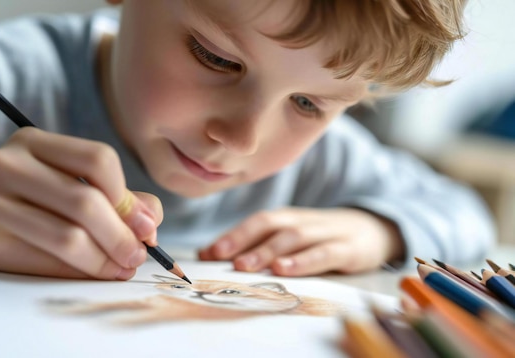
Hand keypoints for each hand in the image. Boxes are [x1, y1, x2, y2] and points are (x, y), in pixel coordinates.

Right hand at [0, 127, 162, 279]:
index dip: (127, 196)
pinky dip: (81, 272)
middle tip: (137, 256)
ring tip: (121, 268)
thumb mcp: (72, 183)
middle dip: (121, 235)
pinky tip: (95, 273)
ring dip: (105, 260)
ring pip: (68, 236)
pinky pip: (48, 262)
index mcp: (33, 142)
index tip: (144, 226)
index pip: (97, 159)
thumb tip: (149, 223)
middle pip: (85, 200)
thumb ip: (118, 198)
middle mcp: (7, 164)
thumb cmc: (36, 200)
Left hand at [198, 208, 403, 275]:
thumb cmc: (321, 238)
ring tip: (244, 266)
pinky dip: (303, 261)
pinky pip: (324, 253)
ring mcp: (326, 233)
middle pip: (269, 225)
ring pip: (293, 238)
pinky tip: (284, 270)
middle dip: (242, 240)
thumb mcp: (291, 237)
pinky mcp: (348, 249)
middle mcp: (302, 221)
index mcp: (287, 218)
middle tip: (218, 257)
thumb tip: (208, 254)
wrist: (374, 230)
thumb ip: (257, 244)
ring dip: (266, 251)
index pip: (255, 222)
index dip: (231, 235)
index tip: (205, 253)